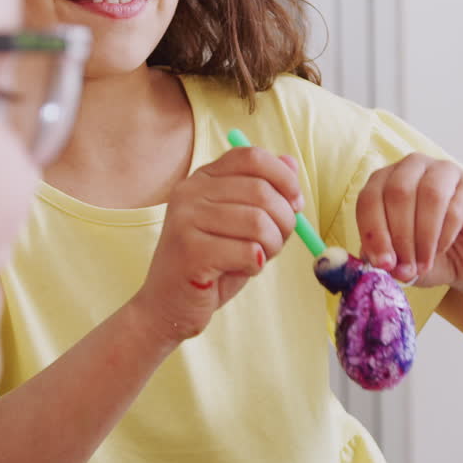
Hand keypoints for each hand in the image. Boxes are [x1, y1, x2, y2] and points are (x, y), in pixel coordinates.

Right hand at [130, 146, 301, 341]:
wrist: (167, 306)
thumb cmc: (210, 265)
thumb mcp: (241, 224)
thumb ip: (265, 193)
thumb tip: (292, 164)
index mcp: (202, 179)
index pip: (251, 157)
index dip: (284, 178)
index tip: (295, 203)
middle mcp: (189, 192)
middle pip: (261, 190)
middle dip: (284, 220)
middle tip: (276, 242)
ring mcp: (185, 220)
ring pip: (258, 222)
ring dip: (272, 245)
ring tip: (258, 258)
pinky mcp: (190, 251)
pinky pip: (248, 251)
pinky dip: (256, 264)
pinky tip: (241, 269)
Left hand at [356, 153, 462, 288]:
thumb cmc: (424, 252)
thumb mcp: (397, 259)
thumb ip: (384, 257)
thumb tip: (380, 262)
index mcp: (385, 179)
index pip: (369, 198)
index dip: (373, 232)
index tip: (382, 263)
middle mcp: (413, 168)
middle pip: (398, 192)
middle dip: (399, 236)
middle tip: (405, 267)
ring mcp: (445, 173)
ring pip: (428, 195)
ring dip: (422, 237)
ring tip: (422, 264)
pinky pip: (455, 209)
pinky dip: (444, 236)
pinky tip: (441, 251)